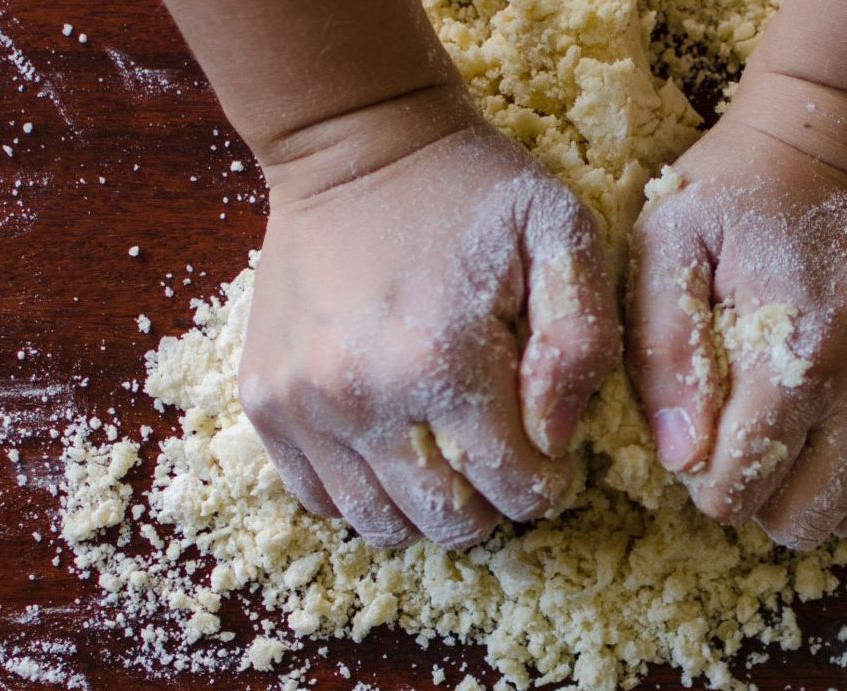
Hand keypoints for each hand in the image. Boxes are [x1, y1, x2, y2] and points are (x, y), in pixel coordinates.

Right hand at [237, 93, 619, 549]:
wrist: (355, 143)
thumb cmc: (471, 189)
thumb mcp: (561, 235)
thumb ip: (582, 341)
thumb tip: (555, 437)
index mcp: (442, 361)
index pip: (515, 488)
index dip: (547, 481)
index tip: (550, 448)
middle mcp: (360, 396)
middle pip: (447, 522)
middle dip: (491, 504)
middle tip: (502, 455)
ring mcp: (302, 404)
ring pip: (379, 524)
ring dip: (426, 508)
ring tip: (448, 456)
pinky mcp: (265, 401)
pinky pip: (318, 497)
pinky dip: (363, 492)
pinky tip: (393, 446)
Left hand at [628, 74, 846, 548]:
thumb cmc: (744, 184)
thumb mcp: (671, 242)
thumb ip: (664, 354)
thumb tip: (681, 456)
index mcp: (799, 353)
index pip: (739, 488)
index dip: (702, 481)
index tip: (696, 438)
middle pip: (802, 518)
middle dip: (756, 498)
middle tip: (738, 442)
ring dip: (815, 500)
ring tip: (788, 447)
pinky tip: (831, 436)